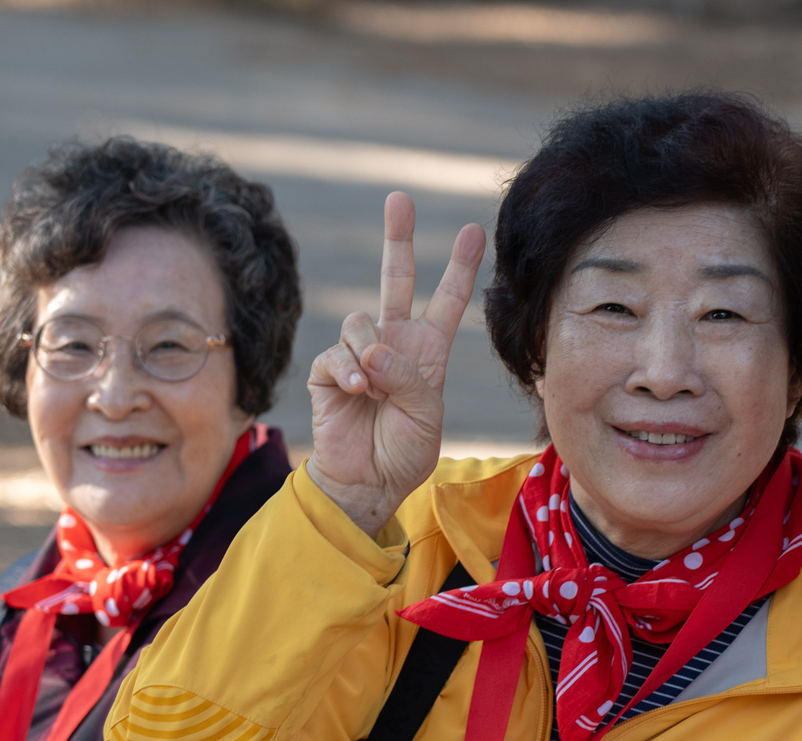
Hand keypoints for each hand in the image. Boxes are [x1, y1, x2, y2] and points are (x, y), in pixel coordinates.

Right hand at [306, 191, 485, 535]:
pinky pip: (336, 352)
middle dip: (398, 239)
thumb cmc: (404, 452)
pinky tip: (356, 393)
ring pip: (360, 320)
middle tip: (399, 198)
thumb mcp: (426, 415)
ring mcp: (359, 354)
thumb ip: (408, 377)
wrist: (367, 481)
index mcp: (428, 353)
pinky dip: (347, 371)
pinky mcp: (328, 369)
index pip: (446, 301)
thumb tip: (373, 350)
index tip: (473, 231)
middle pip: (397, 280)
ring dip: (368, 350)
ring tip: (374, 388)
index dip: (459, 268)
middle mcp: (394, 344)